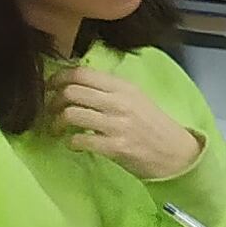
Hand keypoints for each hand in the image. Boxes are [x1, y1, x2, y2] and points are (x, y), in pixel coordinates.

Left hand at [59, 66, 203, 181]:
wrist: (176, 153)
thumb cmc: (153, 125)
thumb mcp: (136, 99)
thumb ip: (109, 90)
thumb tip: (75, 84)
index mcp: (123, 87)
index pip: (82, 73)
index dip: (58, 78)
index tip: (49, 87)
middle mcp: (120, 102)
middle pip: (71, 92)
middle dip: (53, 101)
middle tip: (50, 111)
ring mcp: (118, 124)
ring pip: (72, 114)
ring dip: (57, 123)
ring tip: (58, 129)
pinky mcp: (116, 147)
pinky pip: (80, 140)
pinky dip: (70, 142)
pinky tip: (73, 144)